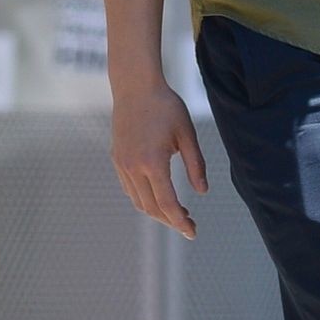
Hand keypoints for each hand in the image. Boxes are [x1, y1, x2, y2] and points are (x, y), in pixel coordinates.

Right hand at [110, 79, 208, 237]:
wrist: (135, 87)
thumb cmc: (166, 107)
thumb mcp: (187, 134)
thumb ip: (196, 164)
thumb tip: (202, 192)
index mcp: (152, 163)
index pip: (167, 204)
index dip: (180, 222)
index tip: (193, 232)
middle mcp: (133, 167)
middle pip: (151, 208)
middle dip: (170, 220)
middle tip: (189, 225)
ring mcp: (122, 164)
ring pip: (138, 200)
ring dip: (157, 212)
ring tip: (177, 213)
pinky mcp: (117, 159)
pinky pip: (130, 189)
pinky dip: (144, 199)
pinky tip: (159, 196)